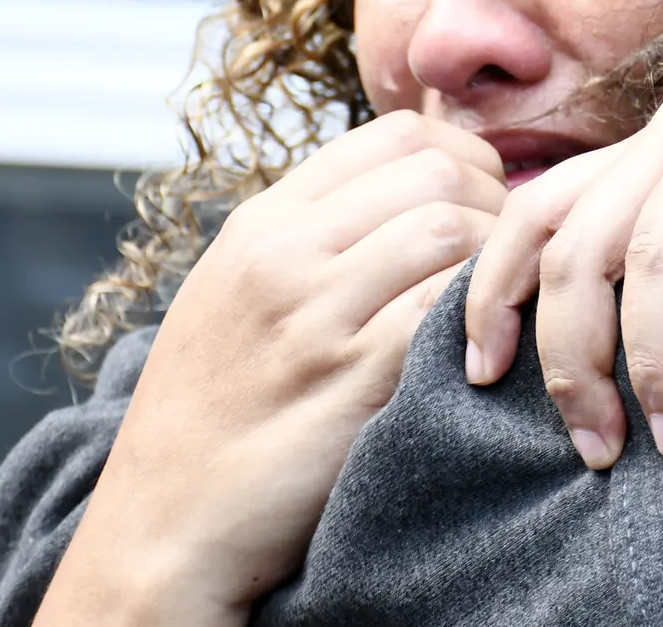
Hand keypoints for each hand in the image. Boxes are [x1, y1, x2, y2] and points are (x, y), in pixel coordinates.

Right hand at [38, 112, 505, 624]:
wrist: (160, 527)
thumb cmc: (211, 411)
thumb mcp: (236, 292)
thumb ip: (314, 234)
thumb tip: (416, 187)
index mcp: (262, 224)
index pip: (397, 135)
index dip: (465, 156)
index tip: (483, 199)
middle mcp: (283, 256)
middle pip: (436, 175)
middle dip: (494, 205)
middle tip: (502, 254)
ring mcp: (315, 317)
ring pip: (451, 233)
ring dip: (495, 261)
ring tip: (494, 300)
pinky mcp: (350, 382)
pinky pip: (444, 310)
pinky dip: (479, 315)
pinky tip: (479, 344)